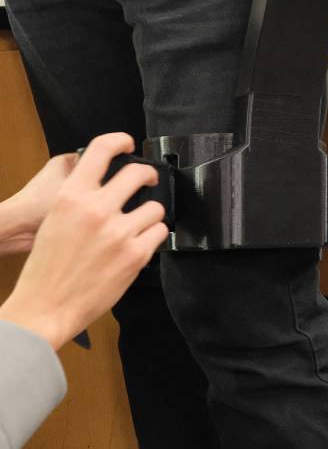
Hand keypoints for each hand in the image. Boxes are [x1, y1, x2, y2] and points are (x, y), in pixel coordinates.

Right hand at [0, 133, 166, 349]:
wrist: (45, 307)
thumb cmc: (46, 268)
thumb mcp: (54, 219)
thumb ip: (80, 198)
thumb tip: (104, 185)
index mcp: (71, 197)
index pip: (100, 150)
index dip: (119, 141)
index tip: (127, 144)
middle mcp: (96, 209)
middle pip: (139, 174)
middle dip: (148, 176)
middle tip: (148, 181)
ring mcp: (119, 232)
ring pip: (156, 207)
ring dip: (150, 215)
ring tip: (138, 225)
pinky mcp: (136, 254)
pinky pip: (160, 232)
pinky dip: (153, 236)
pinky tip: (140, 243)